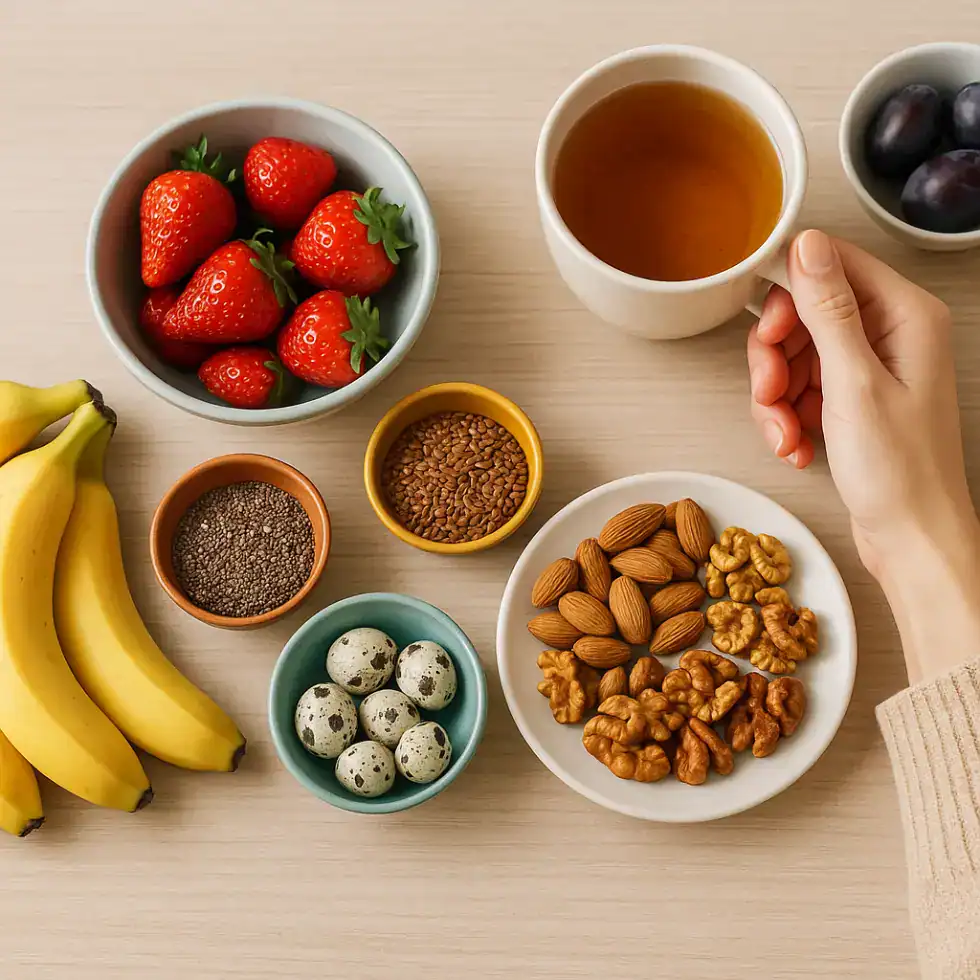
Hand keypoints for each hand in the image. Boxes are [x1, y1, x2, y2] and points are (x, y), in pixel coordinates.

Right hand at [748, 230, 979, 681]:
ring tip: (785, 434)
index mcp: (905, 316)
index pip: (833, 265)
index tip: (768, 330)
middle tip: (770, 393)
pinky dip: (788, 417)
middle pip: (805, 313)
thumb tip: (807, 245)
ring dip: (776, 397)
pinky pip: (801, 388)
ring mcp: (870, 368)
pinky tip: (797, 446)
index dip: (789, 293)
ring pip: (795, 354)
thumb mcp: (853, 382)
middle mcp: (891, 334)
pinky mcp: (853, 399)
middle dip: (776, 357)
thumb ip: (827, 309)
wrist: (910, 537)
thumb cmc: (899, 470)